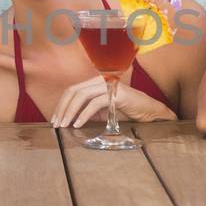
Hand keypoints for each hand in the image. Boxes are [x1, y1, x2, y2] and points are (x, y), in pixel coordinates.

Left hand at [51, 77, 173, 127]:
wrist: (150, 113)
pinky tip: (78, 124)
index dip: (61, 104)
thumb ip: (88, 113)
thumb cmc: (127, 113)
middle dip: (62, 108)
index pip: (72, 90)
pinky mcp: (116, 94)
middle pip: (73, 91)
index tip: (55, 119)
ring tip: (65, 125)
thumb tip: (69, 121)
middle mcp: (100, 81)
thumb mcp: (103, 113)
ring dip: (70, 111)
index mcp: (95, 83)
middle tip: (57, 124)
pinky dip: (83, 114)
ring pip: (81, 95)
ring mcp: (109, 85)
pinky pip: (94, 103)